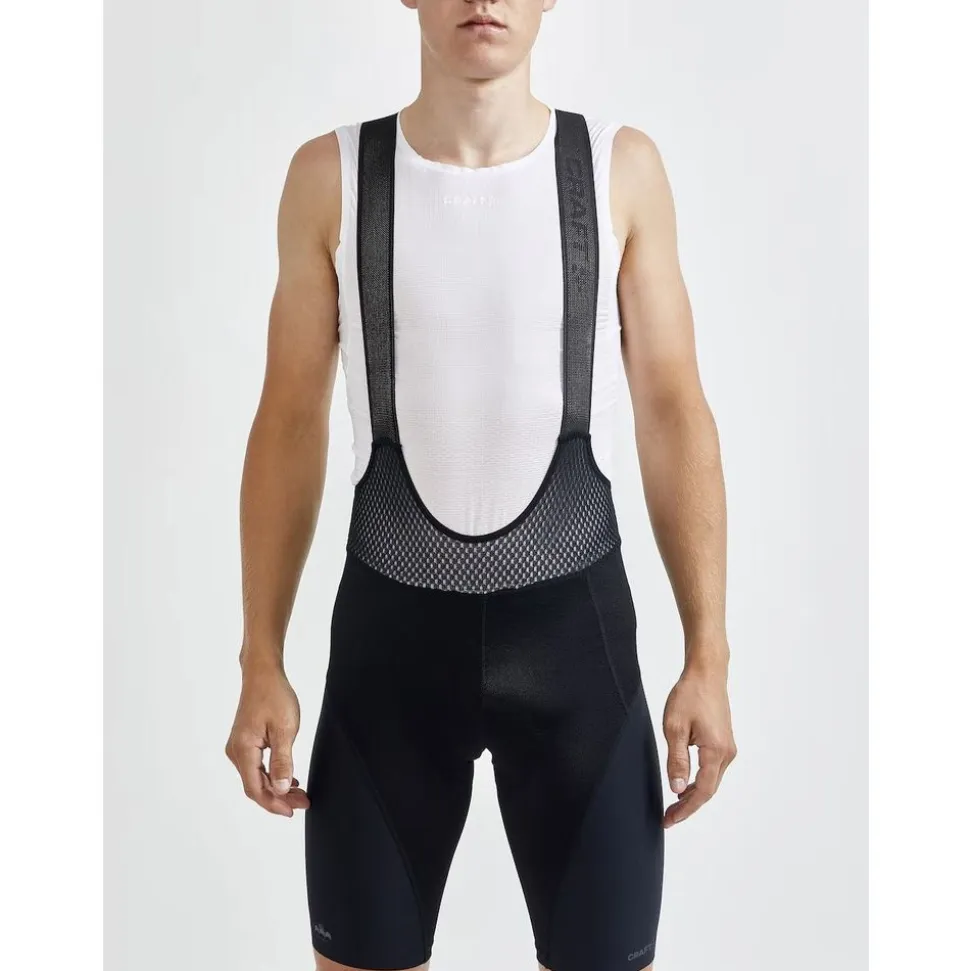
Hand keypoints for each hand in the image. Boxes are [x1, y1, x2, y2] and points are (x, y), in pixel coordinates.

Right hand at [225, 660, 309, 816]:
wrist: (263, 675)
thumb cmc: (274, 696)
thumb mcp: (285, 729)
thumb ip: (282, 760)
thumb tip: (279, 788)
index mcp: (243, 750)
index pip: (255, 788)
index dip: (273, 804)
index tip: (292, 811)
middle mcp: (236, 751)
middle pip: (256, 785)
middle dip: (278, 797)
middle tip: (303, 802)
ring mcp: (239, 747)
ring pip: (256, 777)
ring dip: (276, 788)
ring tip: (299, 793)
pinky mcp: (244, 743)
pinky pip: (257, 767)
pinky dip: (272, 776)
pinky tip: (287, 779)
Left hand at [662, 657, 736, 827]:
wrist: (706, 674)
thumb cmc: (689, 695)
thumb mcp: (674, 727)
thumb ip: (677, 759)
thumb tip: (676, 788)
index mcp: (715, 751)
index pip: (701, 792)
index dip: (685, 809)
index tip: (669, 820)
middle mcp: (727, 753)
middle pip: (708, 790)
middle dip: (688, 806)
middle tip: (668, 817)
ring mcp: (728, 748)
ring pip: (711, 781)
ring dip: (693, 794)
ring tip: (673, 804)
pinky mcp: (724, 743)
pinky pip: (713, 770)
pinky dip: (699, 781)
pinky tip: (685, 783)